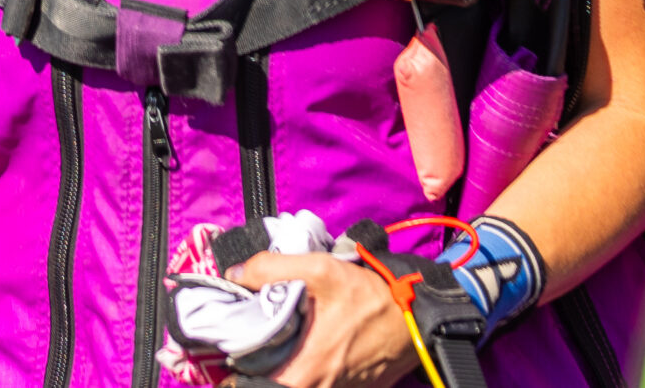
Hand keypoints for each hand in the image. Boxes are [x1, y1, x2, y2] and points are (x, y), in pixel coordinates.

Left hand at [225, 252, 417, 387]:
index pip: (249, 381)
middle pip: (267, 380)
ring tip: (276, 333)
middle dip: (255, 358)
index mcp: (301, 371)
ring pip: (289, 380)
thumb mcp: (320, 270)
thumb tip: (235, 274)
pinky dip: (301, 364)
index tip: (230, 339)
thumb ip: (270, 269)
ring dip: (278, 361)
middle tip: (250, 330)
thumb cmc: (370, 299)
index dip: (234, 363)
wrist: (414, 319)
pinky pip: (313, 380)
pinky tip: (303, 340)